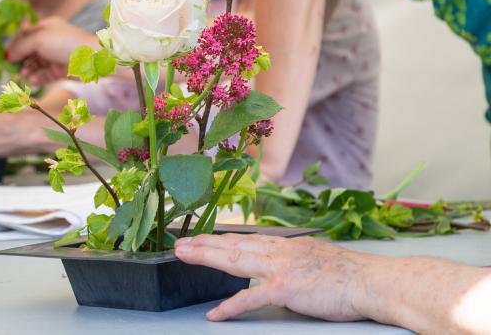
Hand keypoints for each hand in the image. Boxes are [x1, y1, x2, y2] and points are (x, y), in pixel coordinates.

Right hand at [6, 16, 97, 84]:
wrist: (91, 59)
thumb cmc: (64, 43)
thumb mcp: (39, 40)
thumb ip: (20, 47)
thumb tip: (6, 55)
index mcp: (46, 27)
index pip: (25, 34)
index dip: (14, 45)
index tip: (5, 56)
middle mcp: (51, 40)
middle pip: (30, 50)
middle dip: (20, 59)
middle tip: (11, 69)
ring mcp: (56, 55)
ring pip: (37, 64)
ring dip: (28, 70)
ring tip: (23, 76)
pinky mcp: (62, 70)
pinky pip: (46, 74)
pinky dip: (38, 78)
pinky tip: (32, 81)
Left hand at [174, 234, 367, 321]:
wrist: (371, 282)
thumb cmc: (351, 277)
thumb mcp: (316, 260)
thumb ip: (294, 264)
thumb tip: (281, 273)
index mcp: (286, 245)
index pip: (246, 240)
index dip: (221, 238)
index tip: (202, 237)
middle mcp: (279, 251)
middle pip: (234, 245)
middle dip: (204, 243)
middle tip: (180, 243)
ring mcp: (280, 268)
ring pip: (235, 260)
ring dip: (207, 258)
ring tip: (184, 256)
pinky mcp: (285, 288)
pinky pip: (250, 298)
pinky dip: (230, 307)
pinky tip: (215, 314)